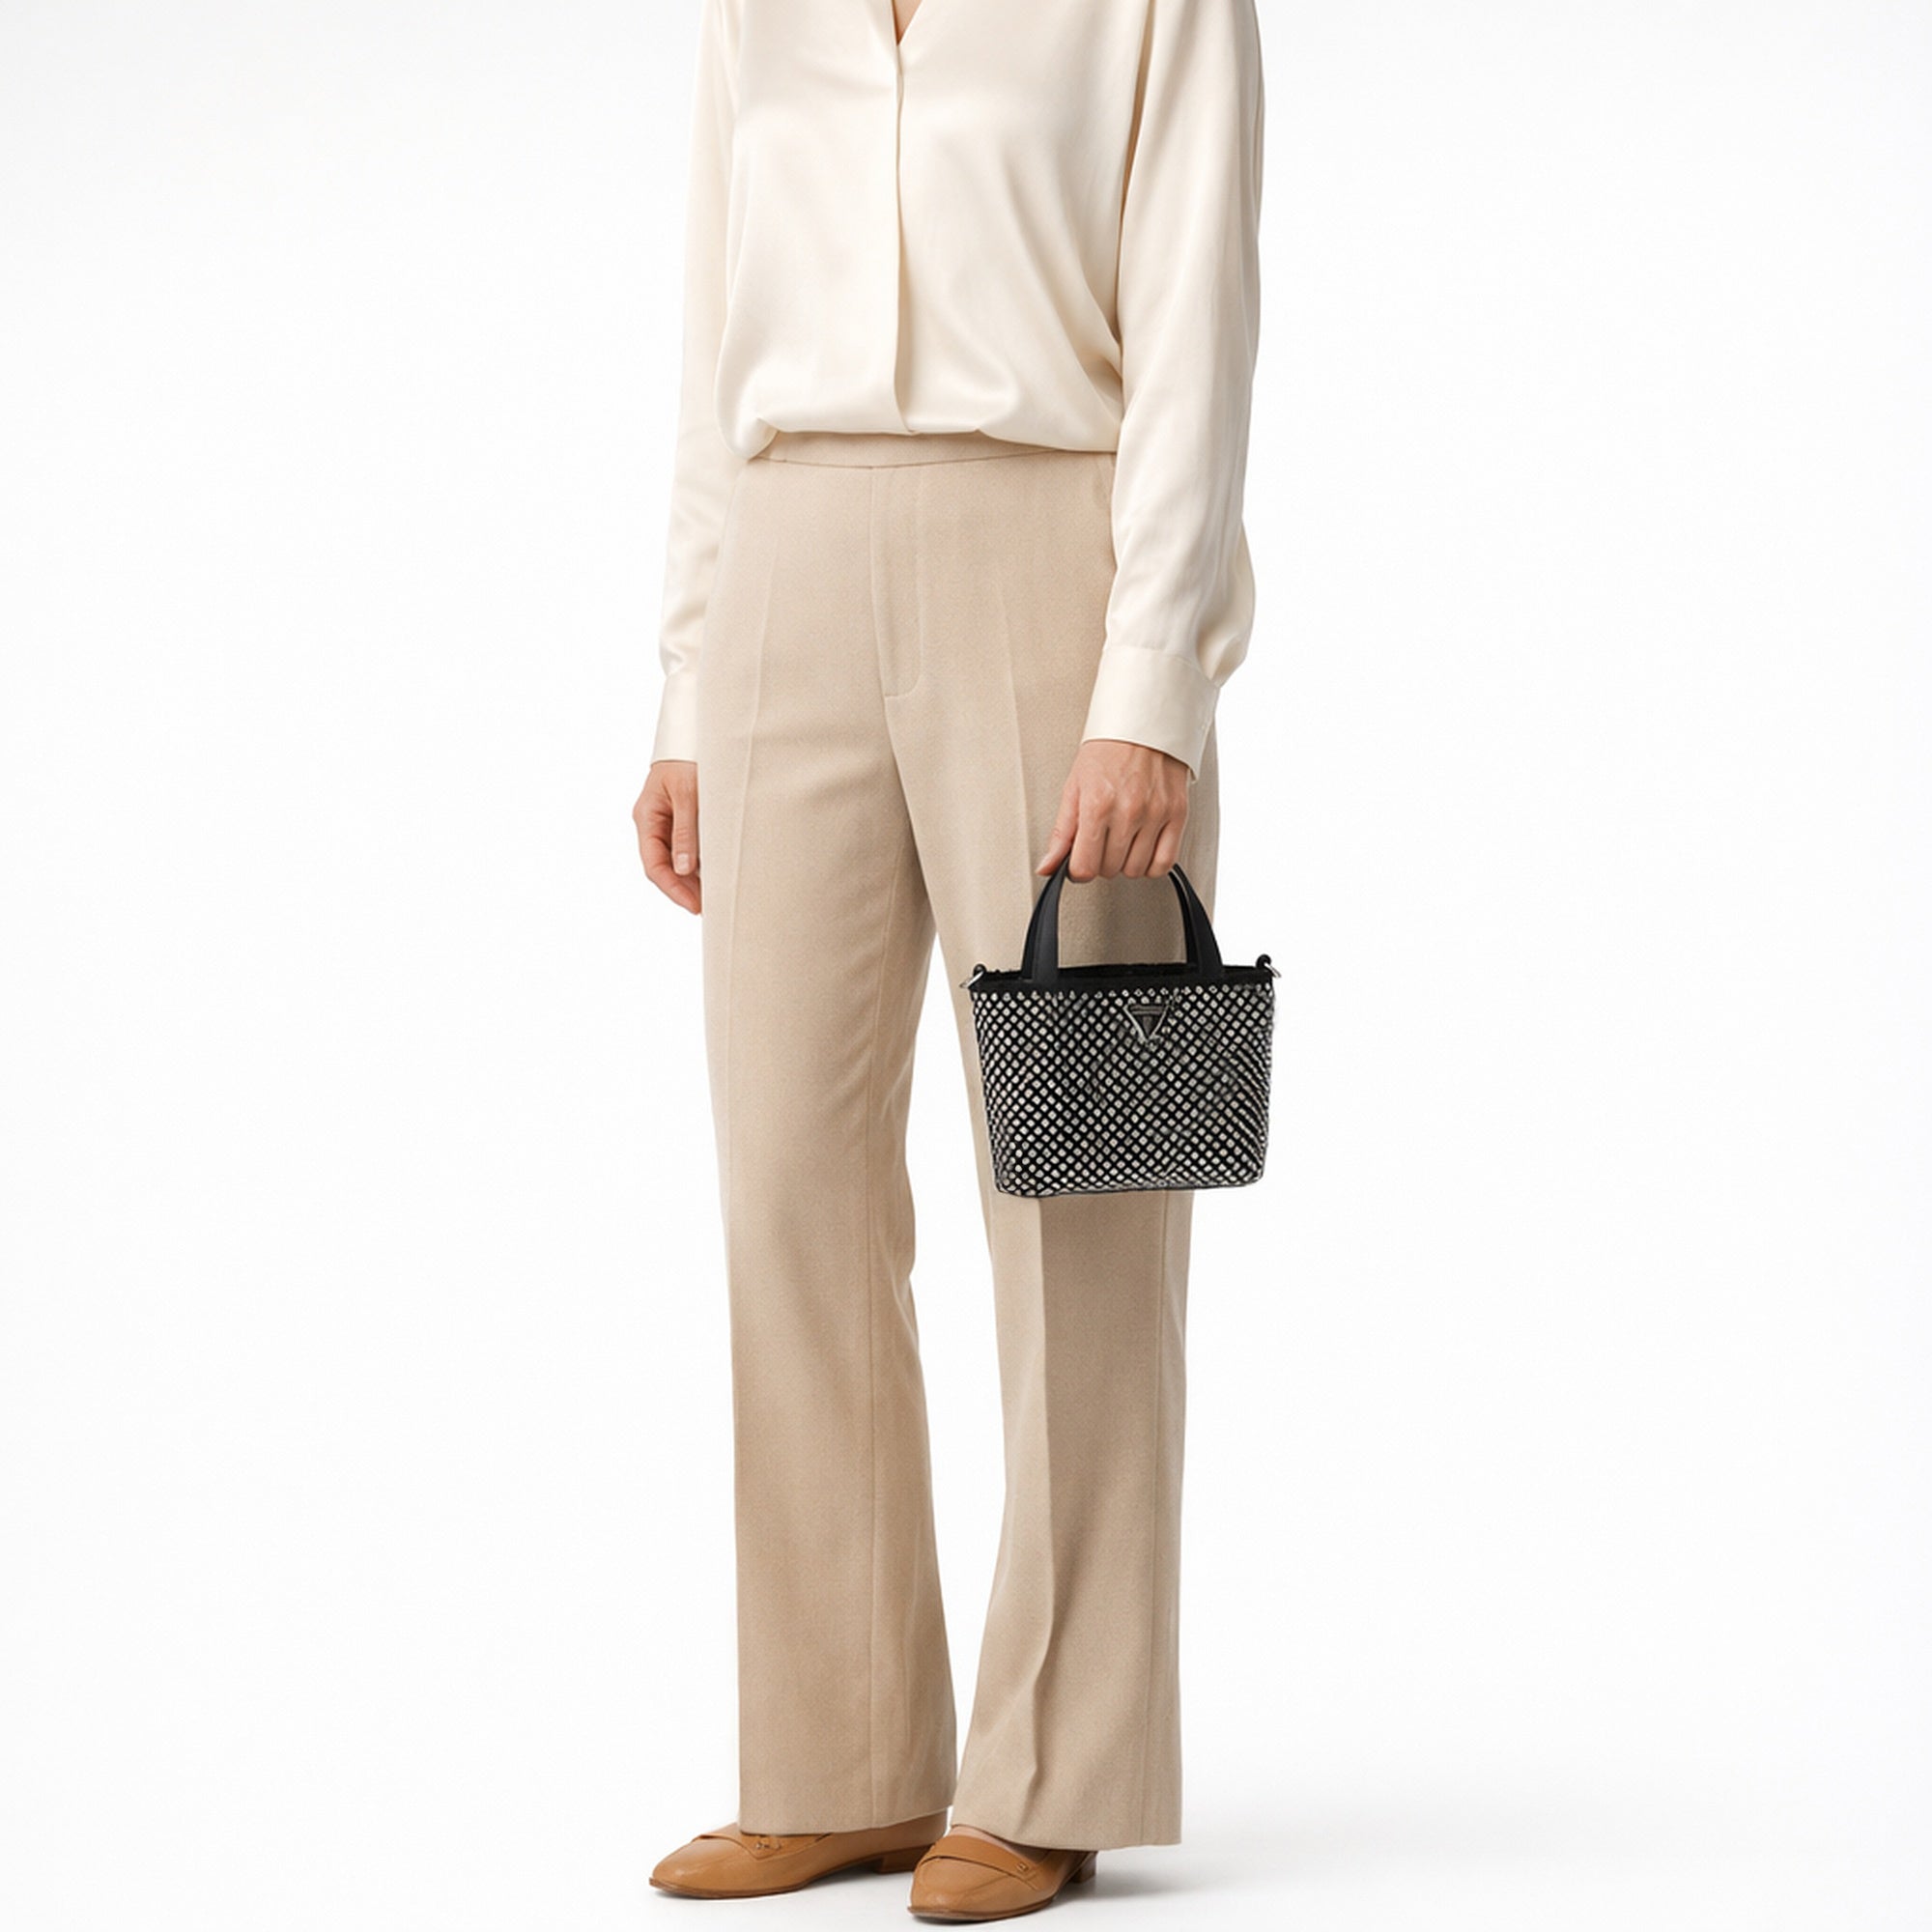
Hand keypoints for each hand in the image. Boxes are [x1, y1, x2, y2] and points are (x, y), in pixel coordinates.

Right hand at [634, 758, 700, 912]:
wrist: (693, 736)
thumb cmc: (687, 759)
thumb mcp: (689, 794)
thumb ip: (686, 831)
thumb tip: (684, 869)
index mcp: (646, 818)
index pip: (654, 864)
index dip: (673, 889)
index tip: (694, 905)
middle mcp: (653, 824)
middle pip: (664, 867)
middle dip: (684, 889)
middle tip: (708, 907)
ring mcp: (666, 823)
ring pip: (676, 861)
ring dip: (693, 880)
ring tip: (715, 896)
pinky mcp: (682, 821)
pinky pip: (687, 849)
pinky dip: (700, 864)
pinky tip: (715, 876)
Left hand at [1037, 738, 1190, 881]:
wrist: (1143, 724)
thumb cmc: (1107, 752)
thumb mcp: (1074, 788)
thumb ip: (1061, 833)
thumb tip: (1046, 867)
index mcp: (1097, 805)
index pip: (1084, 867)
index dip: (1078, 870)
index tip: (1080, 861)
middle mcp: (1128, 811)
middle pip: (1109, 869)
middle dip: (1101, 861)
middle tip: (1101, 842)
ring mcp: (1155, 814)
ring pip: (1136, 870)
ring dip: (1126, 863)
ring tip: (1122, 841)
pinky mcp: (1177, 814)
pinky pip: (1165, 862)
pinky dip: (1152, 864)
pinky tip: (1143, 849)